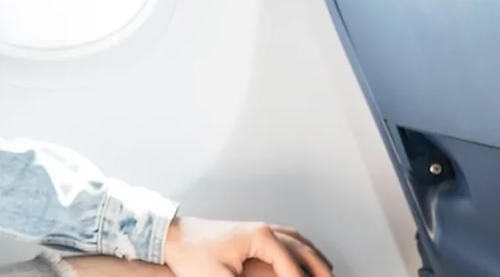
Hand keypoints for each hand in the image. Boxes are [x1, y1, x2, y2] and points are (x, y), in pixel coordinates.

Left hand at [164, 218, 332, 276]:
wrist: (171, 235)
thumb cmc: (191, 255)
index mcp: (261, 237)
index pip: (292, 268)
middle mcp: (264, 229)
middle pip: (304, 251)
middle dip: (320, 270)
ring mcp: (258, 227)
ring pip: (299, 242)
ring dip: (315, 258)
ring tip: (329, 272)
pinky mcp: (250, 231)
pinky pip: (287, 237)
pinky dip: (301, 247)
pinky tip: (305, 255)